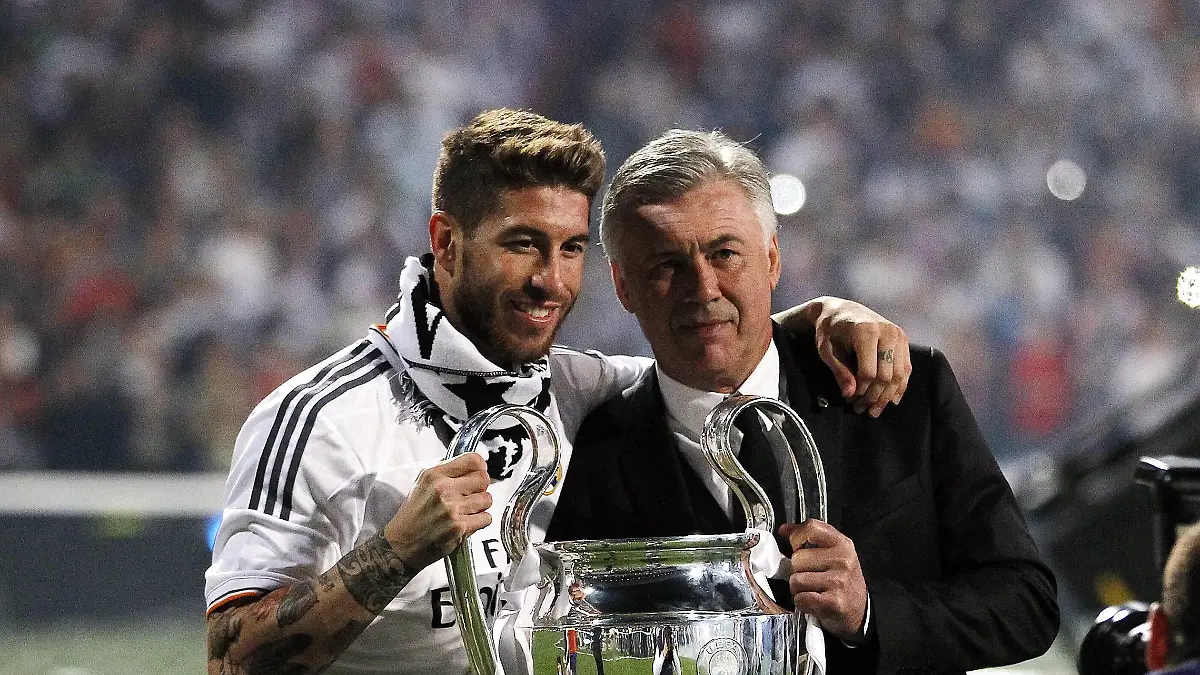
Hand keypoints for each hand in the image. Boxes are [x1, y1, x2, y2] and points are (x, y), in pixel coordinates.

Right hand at [383, 453, 492, 569]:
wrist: (400, 544)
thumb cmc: (413, 514)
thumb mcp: (422, 484)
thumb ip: (447, 473)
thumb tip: (475, 467)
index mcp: (434, 475)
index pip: (473, 460)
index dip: (480, 467)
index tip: (477, 474)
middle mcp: (443, 489)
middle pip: (484, 479)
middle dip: (480, 487)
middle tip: (471, 495)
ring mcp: (452, 509)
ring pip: (487, 499)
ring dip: (480, 506)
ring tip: (467, 510)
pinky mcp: (460, 528)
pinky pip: (486, 518)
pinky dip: (480, 521)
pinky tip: (466, 522)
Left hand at [777, 296, 910, 416]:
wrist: (841, 310)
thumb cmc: (830, 330)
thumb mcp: (827, 350)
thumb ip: (839, 371)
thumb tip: (850, 395)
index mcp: (866, 332)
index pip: (869, 372)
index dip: (860, 391)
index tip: (850, 400)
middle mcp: (887, 332)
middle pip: (886, 376)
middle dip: (874, 397)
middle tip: (861, 410)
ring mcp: (898, 335)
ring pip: (899, 375)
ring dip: (887, 396)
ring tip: (874, 410)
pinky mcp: (903, 339)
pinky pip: (906, 368)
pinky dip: (899, 386)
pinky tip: (890, 400)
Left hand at [780, 519, 867, 640]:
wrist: (859, 612)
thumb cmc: (843, 582)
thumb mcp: (833, 554)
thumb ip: (809, 538)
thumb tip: (784, 529)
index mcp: (842, 544)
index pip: (811, 527)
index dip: (797, 536)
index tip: (797, 546)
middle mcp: (842, 560)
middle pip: (797, 558)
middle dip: (798, 570)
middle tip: (812, 577)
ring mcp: (838, 581)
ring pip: (796, 580)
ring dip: (799, 589)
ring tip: (814, 590)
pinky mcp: (833, 602)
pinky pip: (800, 598)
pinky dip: (802, 603)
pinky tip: (815, 602)